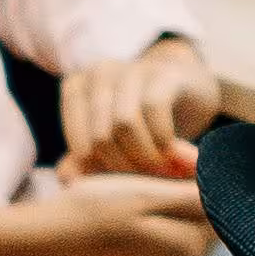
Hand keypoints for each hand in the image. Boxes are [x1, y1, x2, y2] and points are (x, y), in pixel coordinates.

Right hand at [0, 173, 214, 255]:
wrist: (48, 239)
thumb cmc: (94, 212)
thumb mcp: (146, 195)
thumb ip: (194, 194)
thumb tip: (235, 188)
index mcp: (192, 244)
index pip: (224, 199)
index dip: (207, 168)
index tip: (182, 150)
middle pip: (209, 206)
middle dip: (193, 179)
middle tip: (162, 159)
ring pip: (190, 210)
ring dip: (176, 187)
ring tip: (146, 173)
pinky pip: (171, 219)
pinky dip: (161, 199)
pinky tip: (138, 188)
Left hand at [55, 35, 219, 179]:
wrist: (188, 91)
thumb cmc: (142, 122)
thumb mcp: (111, 142)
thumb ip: (85, 161)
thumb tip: (66, 179)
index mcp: (76, 87)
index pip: (81, 147)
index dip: (105, 174)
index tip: (126, 187)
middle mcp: (99, 72)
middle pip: (102, 137)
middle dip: (127, 168)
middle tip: (149, 184)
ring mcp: (131, 68)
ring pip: (124, 123)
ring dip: (145, 156)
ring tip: (161, 172)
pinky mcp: (163, 72)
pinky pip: (154, 108)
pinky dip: (163, 138)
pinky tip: (173, 152)